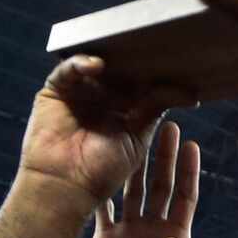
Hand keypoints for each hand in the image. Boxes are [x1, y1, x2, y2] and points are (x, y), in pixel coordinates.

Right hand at [19, 55, 188, 211]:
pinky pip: (68, 70)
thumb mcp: (136, 138)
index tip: (177, 70)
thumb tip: (182, 92)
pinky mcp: (55, 90)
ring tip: (124, 57)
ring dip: (110, 61)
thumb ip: (153, 110)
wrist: (64, 186)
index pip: (141, 86)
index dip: (156, 78)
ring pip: (96, 67)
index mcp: (124, 112)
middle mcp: (101, 100)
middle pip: (119, 72)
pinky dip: (80, 63)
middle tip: (148, 52)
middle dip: (132, 63)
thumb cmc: (101, 172)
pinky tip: (97, 65)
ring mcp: (78, 93)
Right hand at [87, 121, 200, 237]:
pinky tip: (97, 167)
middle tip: (167, 127)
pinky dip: (101, 191)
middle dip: (164, 158)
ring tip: (131, 137)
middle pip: (160, 185)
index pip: (185, 197)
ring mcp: (129, 231)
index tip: (192, 145)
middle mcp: (154, 228)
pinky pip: (103, 210)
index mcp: (175, 236)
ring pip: (132, 191)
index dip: (189, 172)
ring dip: (133, 166)